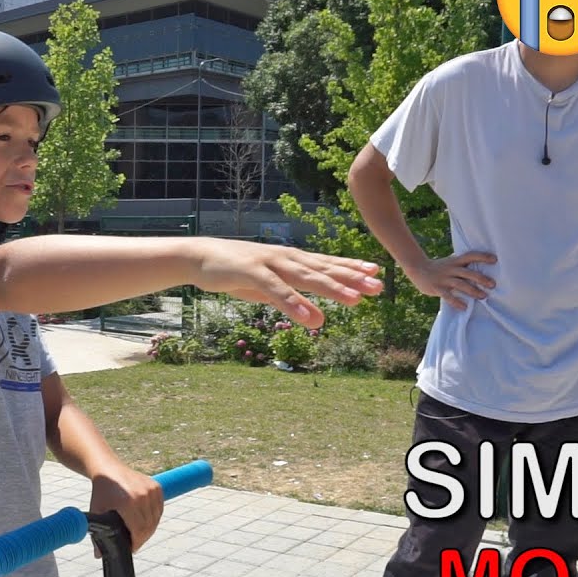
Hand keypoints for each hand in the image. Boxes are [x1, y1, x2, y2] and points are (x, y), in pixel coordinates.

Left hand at [88, 465, 163, 555]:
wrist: (108, 468)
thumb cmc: (102, 492)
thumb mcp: (97, 512)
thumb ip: (97, 535)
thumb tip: (99, 556)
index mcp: (128, 503)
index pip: (139, 531)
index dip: (136, 543)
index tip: (131, 548)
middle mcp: (142, 495)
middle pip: (149, 526)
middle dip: (142, 538)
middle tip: (134, 543)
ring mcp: (151, 490)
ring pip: (156, 519)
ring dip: (149, 529)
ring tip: (139, 533)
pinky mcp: (156, 487)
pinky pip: (159, 509)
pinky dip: (154, 517)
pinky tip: (145, 521)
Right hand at [193, 239, 384, 329]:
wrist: (199, 256)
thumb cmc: (237, 271)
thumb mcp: (270, 286)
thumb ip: (294, 299)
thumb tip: (319, 319)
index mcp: (291, 260)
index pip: (327, 263)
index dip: (352, 268)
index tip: (377, 273)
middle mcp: (285, 258)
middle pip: (323, 269)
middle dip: (351, 278)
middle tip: (378, 286)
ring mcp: (269, 264)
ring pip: (305, 277)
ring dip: (331, 289)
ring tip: (355, 300)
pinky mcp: (251, 273)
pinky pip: (276, 290)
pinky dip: (294, 303)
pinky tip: (311, 317)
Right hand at [403, 251, 497, 310]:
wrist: (417, 269)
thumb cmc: (438, 267)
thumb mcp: (450, 262)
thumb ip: (462, 264)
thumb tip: (480, 267)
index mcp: (455, 261)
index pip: (470, 256)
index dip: (483, 257)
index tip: (495, 260)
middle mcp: (451, 269)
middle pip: (467, 272)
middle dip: (481, 278)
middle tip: (493, 284)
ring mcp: (444, 279)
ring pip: (460, 284)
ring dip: (472, 291)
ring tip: (483, 296)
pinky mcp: (437, 288)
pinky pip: (448, 296)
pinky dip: (456, 302)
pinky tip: (465, 307)